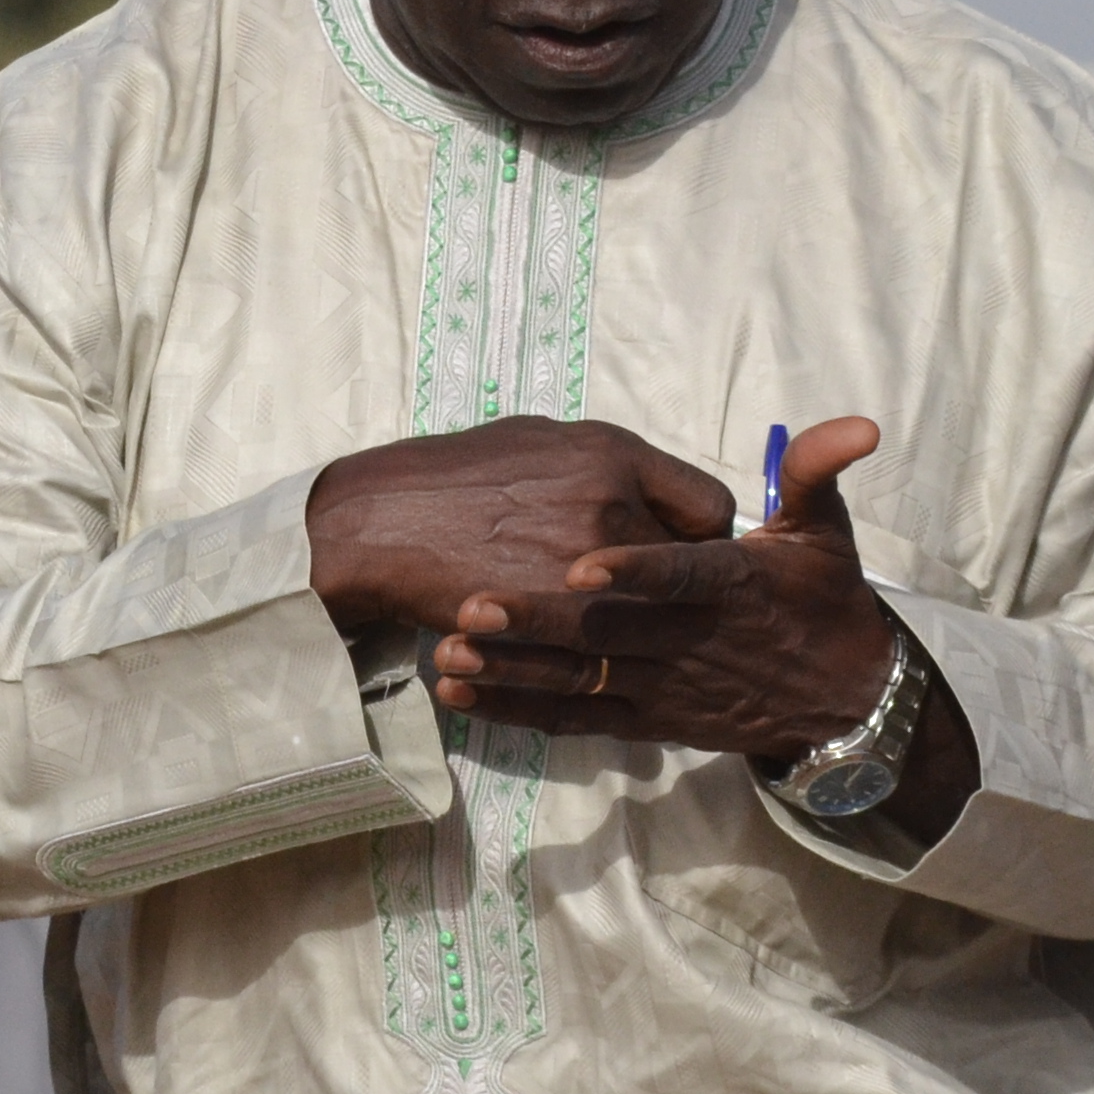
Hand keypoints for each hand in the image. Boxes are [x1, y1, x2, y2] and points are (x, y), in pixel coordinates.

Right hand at [305, 416, 741, 641]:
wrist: (381, 525)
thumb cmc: (459, 474)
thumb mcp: (543, 439)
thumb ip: (611, 464)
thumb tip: (653, 489)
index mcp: (615, 455)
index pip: (712, 508)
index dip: (703, 534)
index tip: (685, 548)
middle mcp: (612, 507)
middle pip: (694, 570)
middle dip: (681, 588)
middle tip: (662, 598)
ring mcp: (585, 573)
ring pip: (657, 619)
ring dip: (651, 628)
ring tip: (631, 629)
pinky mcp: (554, 625)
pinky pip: (610, 650)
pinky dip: (608, 654)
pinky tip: (587, 648)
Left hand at [430, 417, 898, 760]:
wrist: (840, 698)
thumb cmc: (822, 602)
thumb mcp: (826, 535)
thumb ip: (817, 474)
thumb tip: (857, 425)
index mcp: (730, 587)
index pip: (681, 576)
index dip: (635, 571)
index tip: (581, 563)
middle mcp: (690, 641)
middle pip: (608, 633)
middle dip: (539, 621)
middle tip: (472, 604)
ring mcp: (662, 686)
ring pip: (580, 681)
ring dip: (513, 671)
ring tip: (450, 652)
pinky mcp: (645, 721)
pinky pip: (574, 718)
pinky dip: (517, 709)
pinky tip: (461, 694)